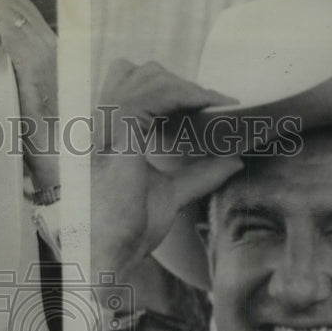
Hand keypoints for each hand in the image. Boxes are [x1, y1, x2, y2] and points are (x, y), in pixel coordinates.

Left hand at [0, 0, 57, 188]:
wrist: (53, 154)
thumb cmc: (37, 132)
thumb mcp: (22, 94)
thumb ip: (12, 71)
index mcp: (50, 50)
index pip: (24, 8)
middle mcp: (51, 45)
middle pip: (15, 0)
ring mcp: (44, 50)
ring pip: (8, 9)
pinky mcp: (34, 59)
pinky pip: (3, 28)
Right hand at [91, 59, 240, 276]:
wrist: (107, 257)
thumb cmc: (126, 232)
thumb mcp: (170, 195)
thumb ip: (197, 175)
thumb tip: (233, 160)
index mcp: (104, 137)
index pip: (126, 86)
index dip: (168, 87)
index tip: (209, 103)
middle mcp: (98, 126)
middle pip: (133, 72)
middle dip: (176, 83)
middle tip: (213, 105)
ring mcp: (104, 128)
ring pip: (146, 78)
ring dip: (187, 88)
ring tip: (217, 103)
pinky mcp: (117, 135)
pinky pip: (153, 96)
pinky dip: (186, 95)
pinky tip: (211, 105)